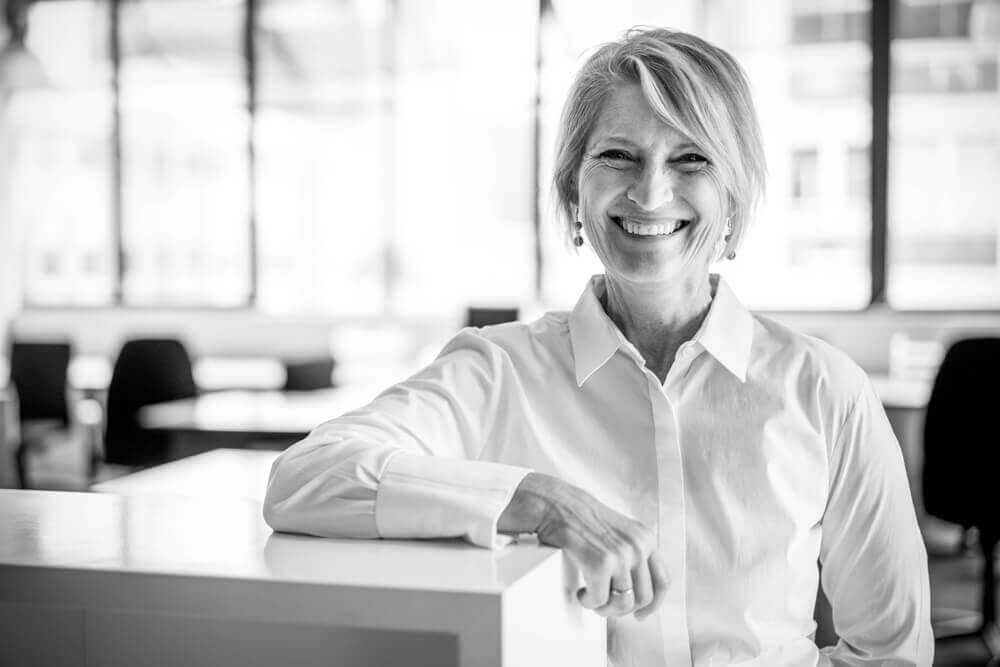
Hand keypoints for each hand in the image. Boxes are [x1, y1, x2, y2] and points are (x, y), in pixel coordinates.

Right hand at [498, 472, 667, 619]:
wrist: (557, 505)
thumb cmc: (581, 519)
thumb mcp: (619, 532)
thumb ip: (632, 554)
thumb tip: (634, 587)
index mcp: (646, 539)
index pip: (662, 581)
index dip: (653, 604)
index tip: (641, 614)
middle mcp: (638, 546)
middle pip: (643, 598)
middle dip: (621, 608)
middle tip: (605, 604)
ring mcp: (621, 555)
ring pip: (622, 603)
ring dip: (604, 607)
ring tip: (591, 597)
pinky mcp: (600, 563)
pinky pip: (599, 599)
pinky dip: (588, 601)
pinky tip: (581, 592)